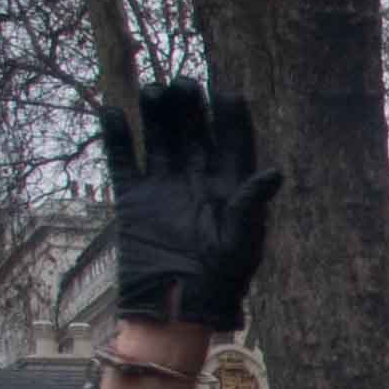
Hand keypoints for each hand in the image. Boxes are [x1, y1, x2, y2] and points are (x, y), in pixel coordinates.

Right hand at [100, 80, 282, 333]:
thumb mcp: (243, 242)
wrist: (179, 304)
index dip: (231, 119)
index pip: (233, 145)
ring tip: (154, 90)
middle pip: (194, 133)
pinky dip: (117, 137)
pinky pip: (123, 160)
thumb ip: (252, 205)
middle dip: (190, 108)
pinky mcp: (133, 198)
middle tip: (185, 84)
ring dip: (156, 114)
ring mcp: (164, 186)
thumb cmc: (221, 278)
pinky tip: (113, 111)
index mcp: (230, 189)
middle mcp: (197, 181)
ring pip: (160, 139)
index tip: (228, 93)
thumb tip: (275, 172)